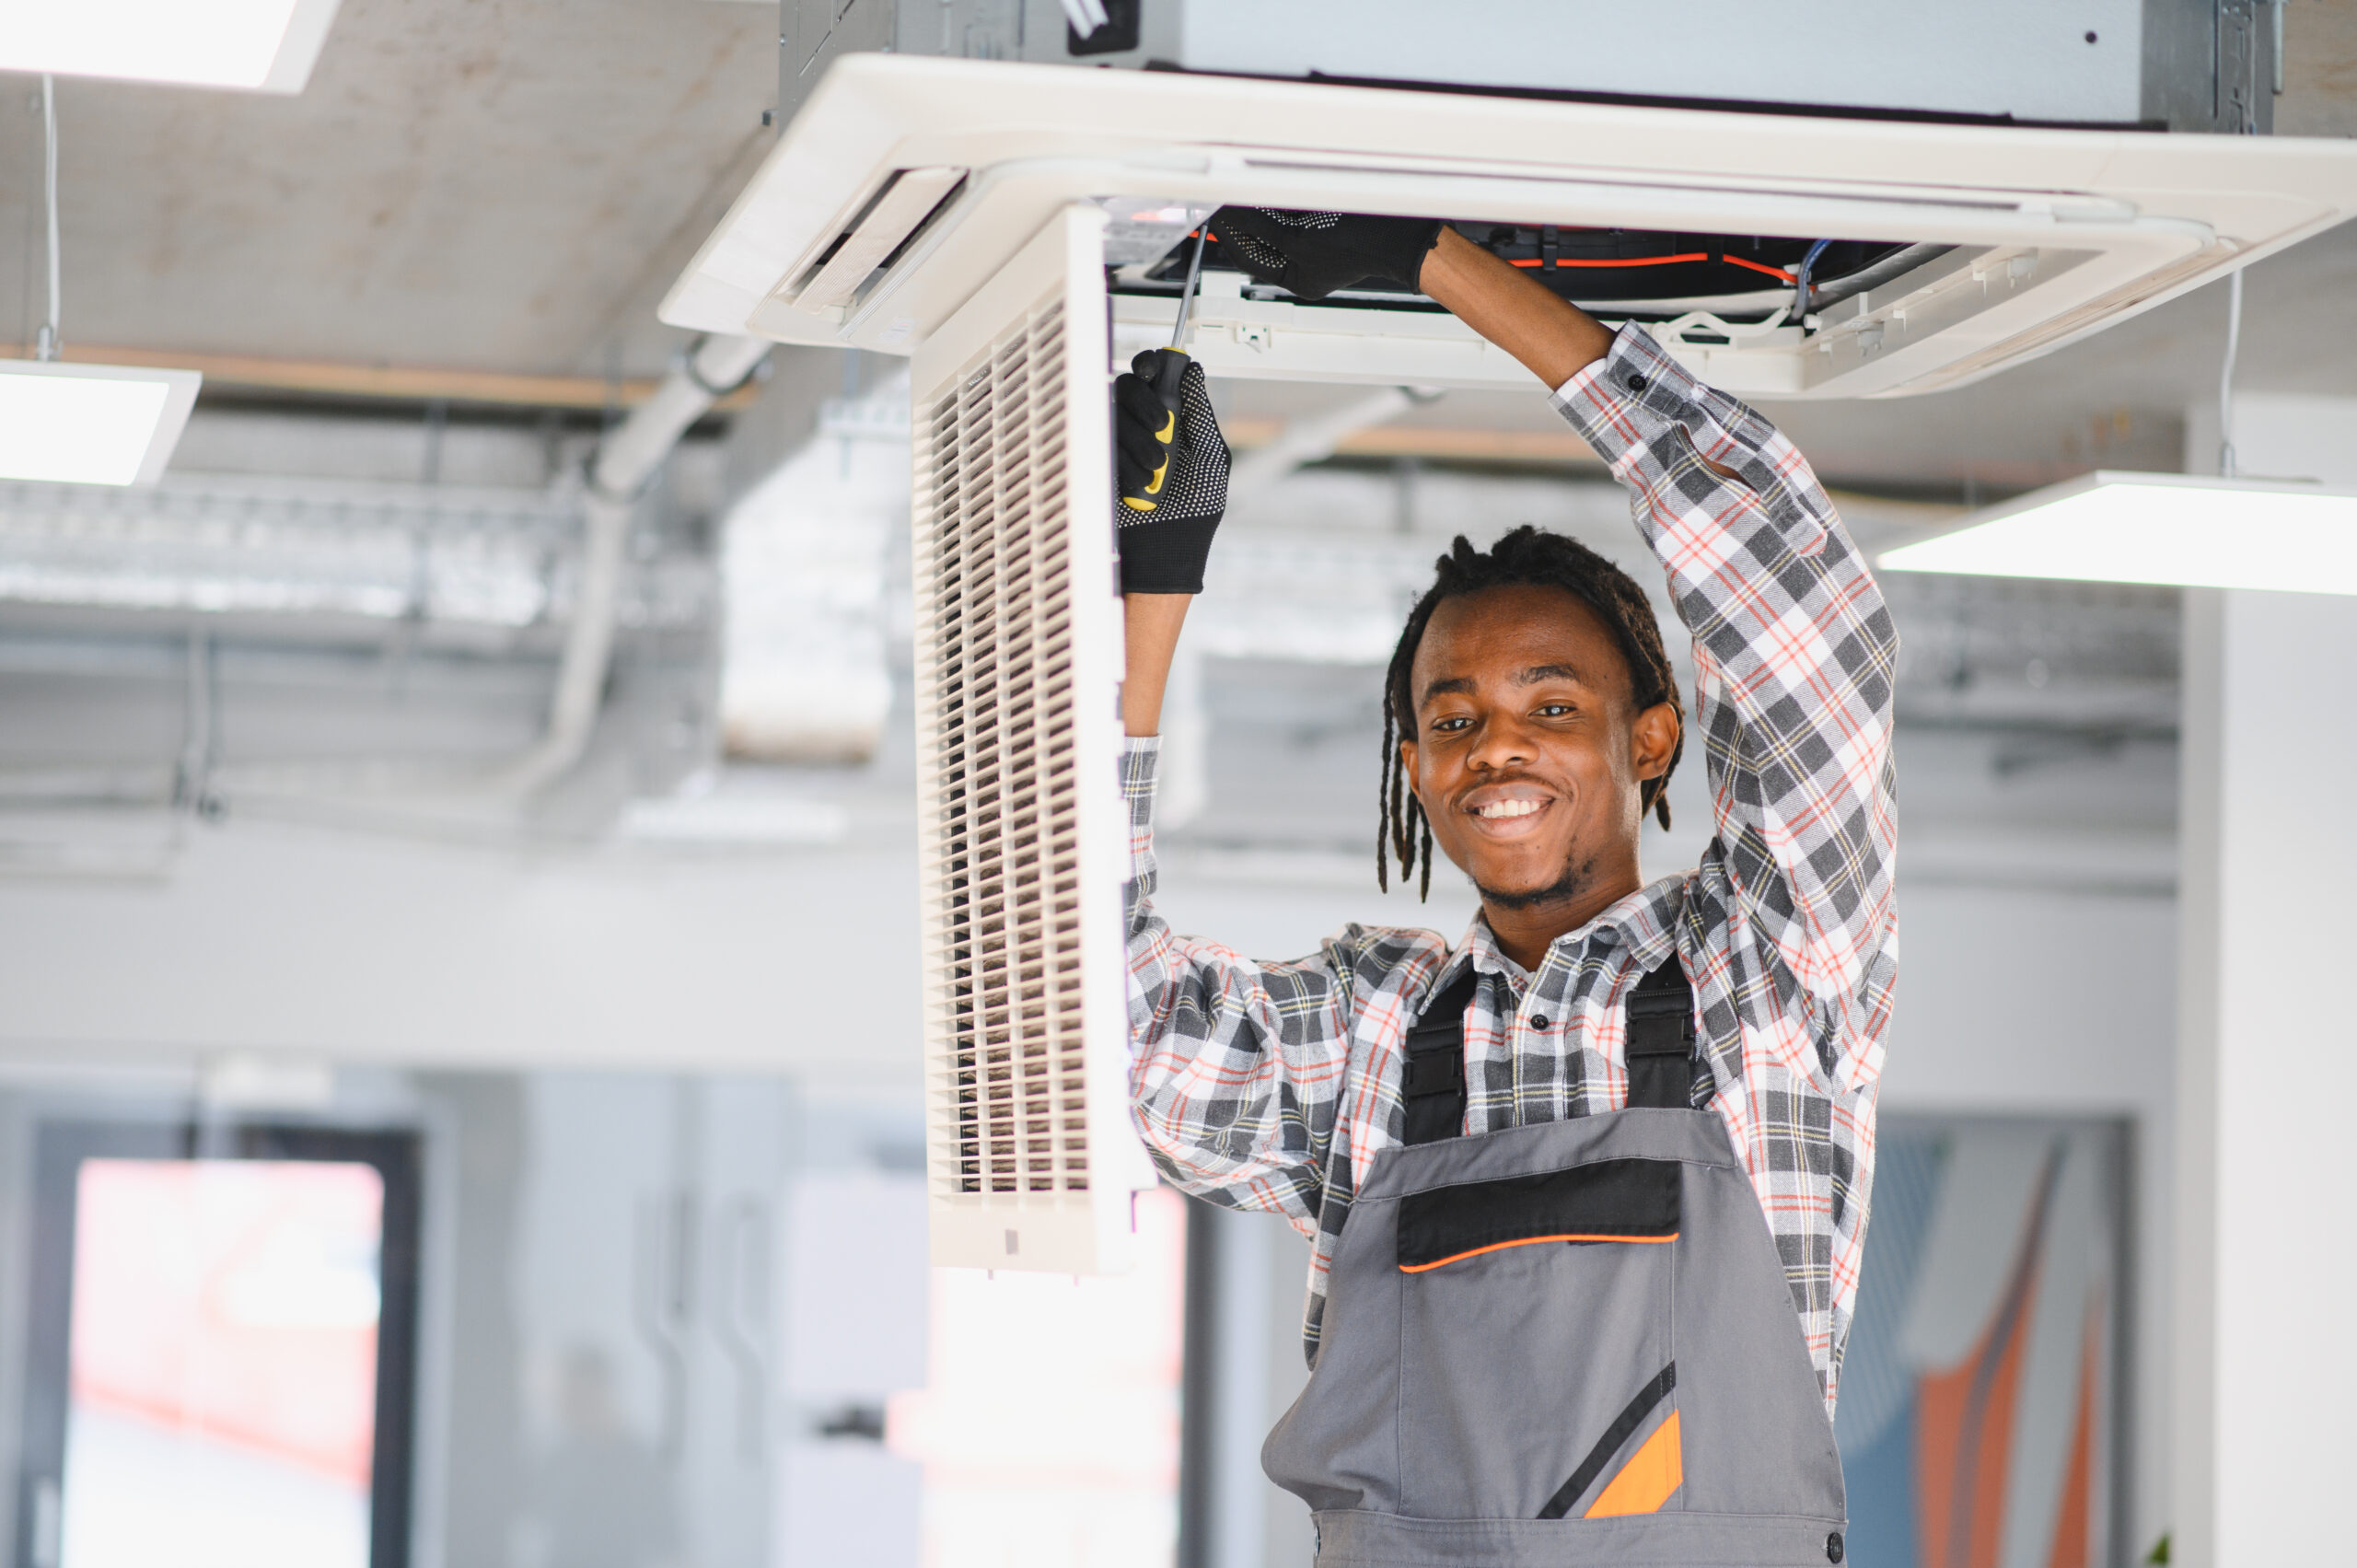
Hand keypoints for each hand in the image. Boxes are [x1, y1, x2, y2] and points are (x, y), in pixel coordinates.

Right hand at [1113, 351, 1227, 594]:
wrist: (1168, 549)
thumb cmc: (1195, 508)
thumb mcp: (1210, 456)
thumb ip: (1199, 413)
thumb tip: (1193, 371)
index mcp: (1170, 418)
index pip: (1154, 375)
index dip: (1152, 364)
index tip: (1155, 368)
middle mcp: (1141, 425)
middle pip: (1127, 386)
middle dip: (1145, 402)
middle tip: (1162, 423)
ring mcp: (1116, 444)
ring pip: (1113, 414)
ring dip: (1140, 440)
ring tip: (1157, 470)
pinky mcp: (1098, 464)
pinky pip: (1101, 445)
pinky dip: (1124, 464)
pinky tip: (1139, 486)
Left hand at [1208, 207, 1444, 300]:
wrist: (1401, 231)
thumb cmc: (1363, 245)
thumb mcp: (1301, 241)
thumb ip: (1263, 229)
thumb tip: (1234, 217)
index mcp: (1299, 279)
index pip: (1249, 257)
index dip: (1229, 236)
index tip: (1214, 216)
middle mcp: (1306, 264)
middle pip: (1261, 240)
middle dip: (1243, 220)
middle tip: (1223, 200)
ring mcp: (1318, 242)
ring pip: (1277, 222)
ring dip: (1261, 207)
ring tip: (1243, 192)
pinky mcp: (1328, 221)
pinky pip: (1296, 211)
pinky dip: (1283, 200)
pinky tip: (1273, 187)